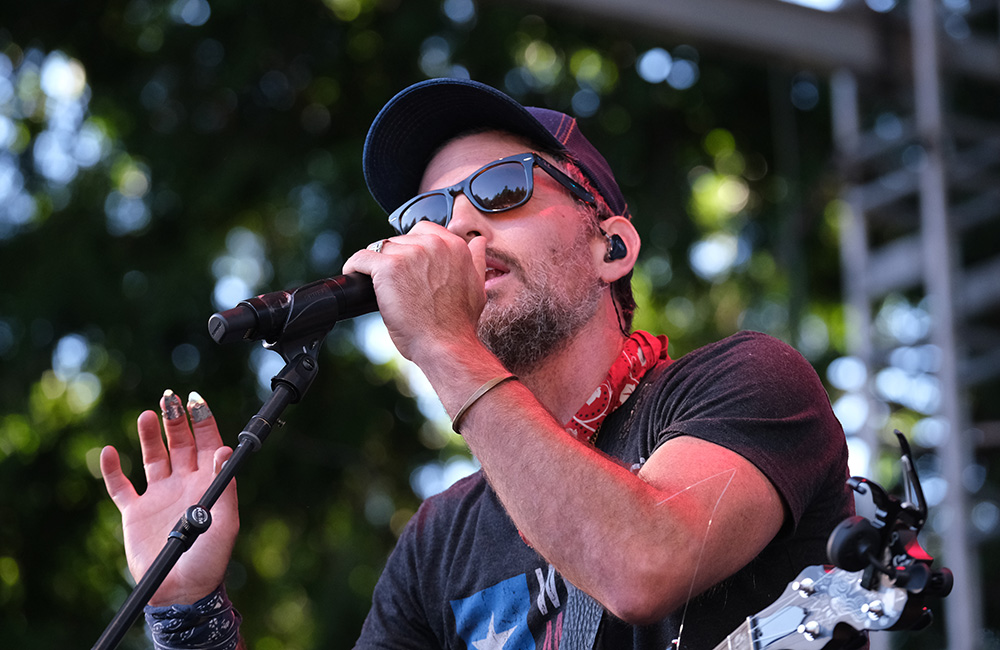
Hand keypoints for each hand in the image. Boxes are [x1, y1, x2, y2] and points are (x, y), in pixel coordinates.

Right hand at [101, 390, 238, 605]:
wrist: (180, 590)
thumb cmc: (209, 558)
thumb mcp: (225, 521)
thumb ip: (224, 485)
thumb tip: (225, 450)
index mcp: (207, 483)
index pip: (206, 444)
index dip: (202, 421)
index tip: (195, 400)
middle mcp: (183, 484)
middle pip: (179, 444)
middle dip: (175, 421)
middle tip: (169, 398)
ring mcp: (158, 496)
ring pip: (152, 457)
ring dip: (149, 436)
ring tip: (147, 415)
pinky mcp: (135, 512)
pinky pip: (120, 487)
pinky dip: (112, 470)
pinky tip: (107, 452)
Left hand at [343, 222, 487, 364]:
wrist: (446, 345)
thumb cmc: (459, 323)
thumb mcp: (477, 286)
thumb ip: (476, 260)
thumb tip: (479, 242)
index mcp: (454, 246)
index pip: (423, 230)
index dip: (412, 248)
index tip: (407, 267)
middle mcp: (433, 244)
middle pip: (400, 240)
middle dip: (395, 259)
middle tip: (395, 284)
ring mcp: (410, 254)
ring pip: (381, 249)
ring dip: (378, 266)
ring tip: (379, 287)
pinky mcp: (388, 267)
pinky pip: (361, 258)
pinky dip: (355, 267)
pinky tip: (355, 277)